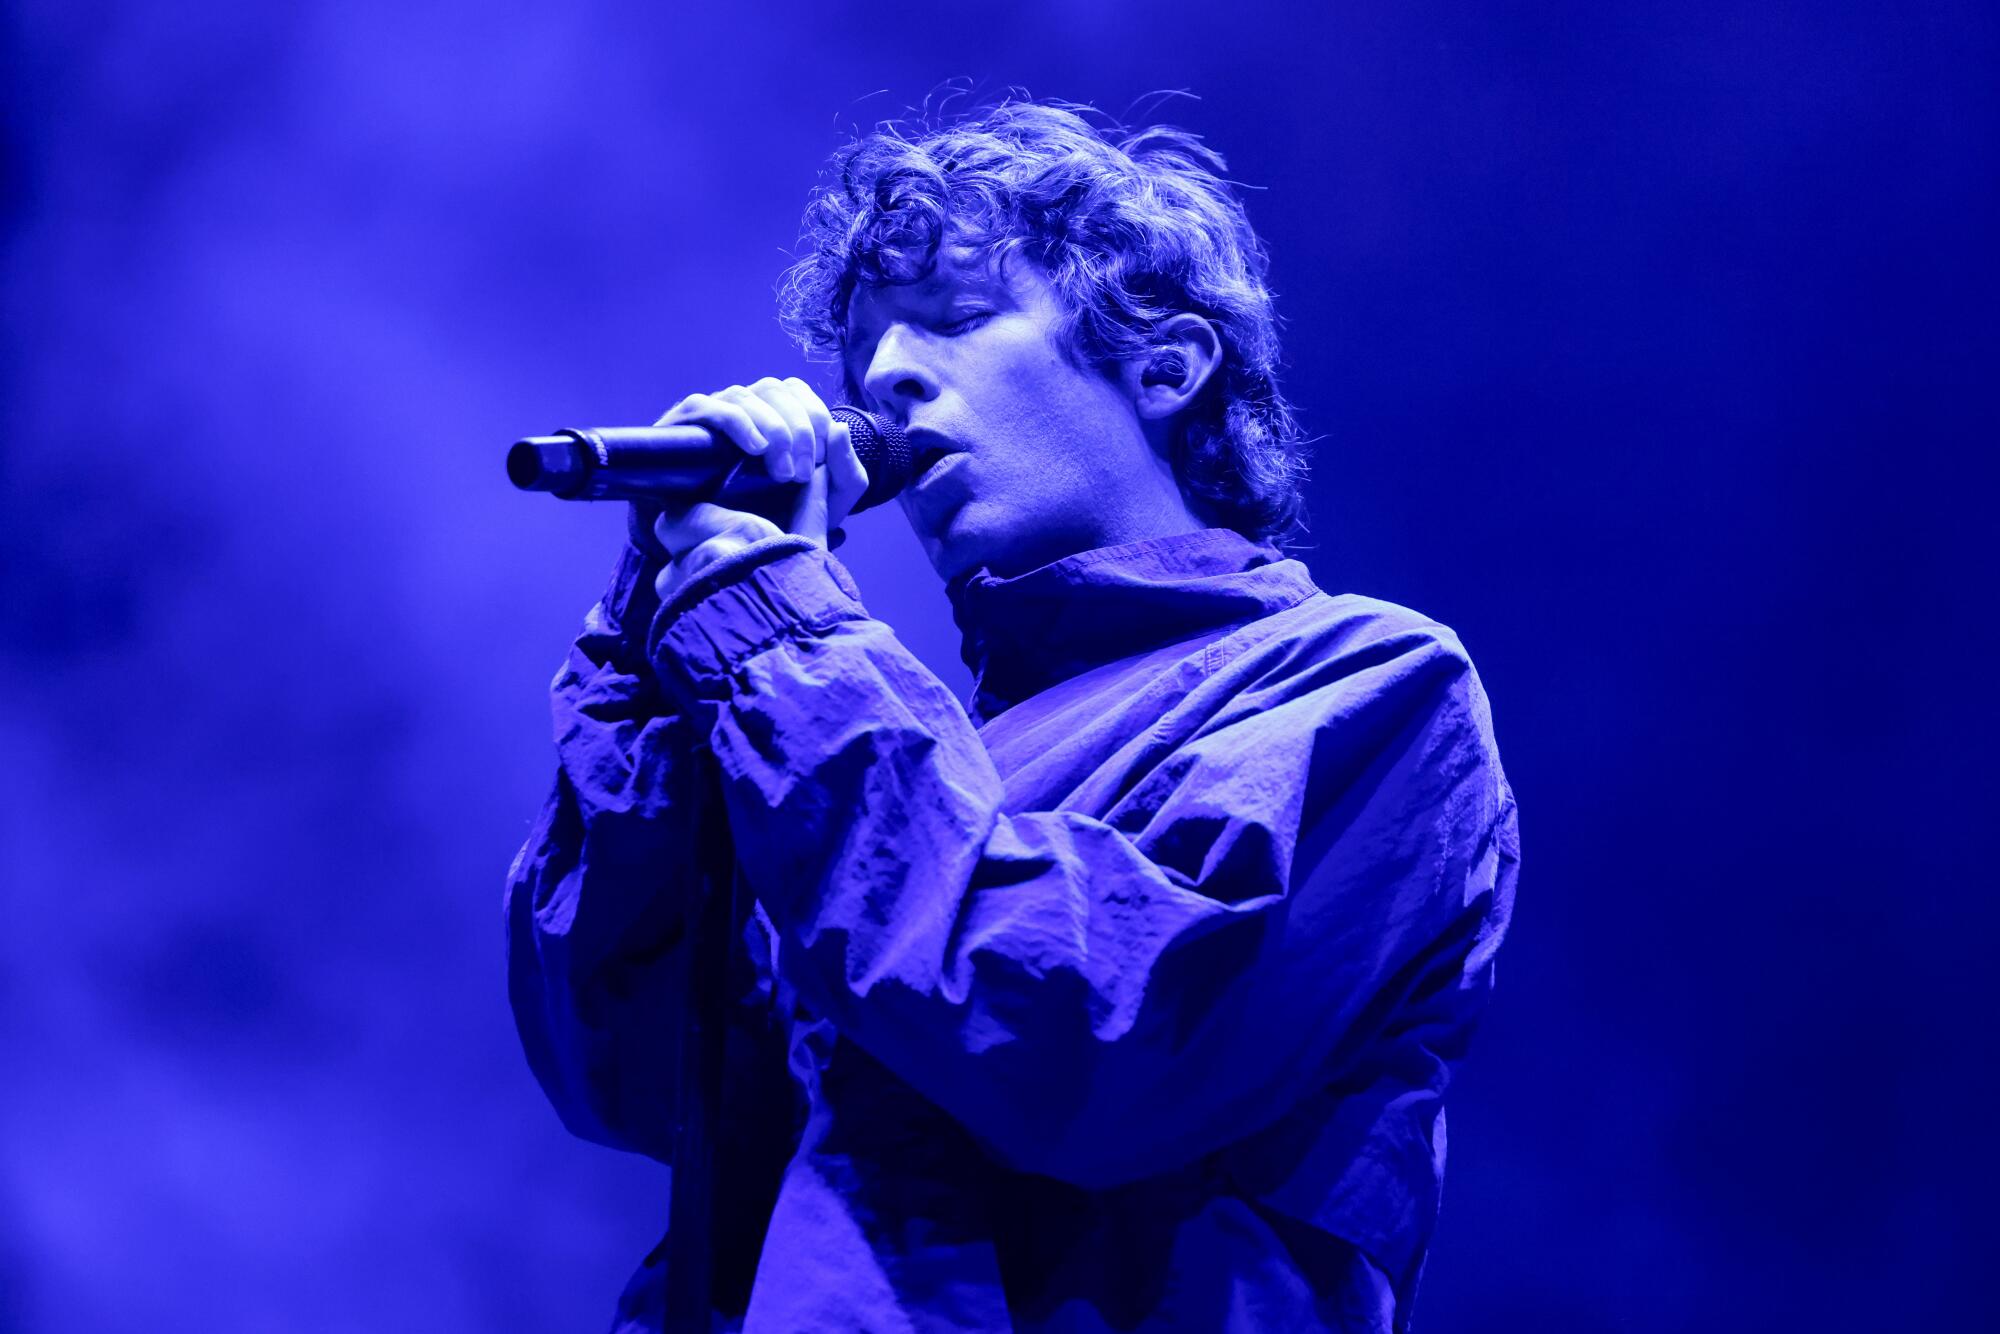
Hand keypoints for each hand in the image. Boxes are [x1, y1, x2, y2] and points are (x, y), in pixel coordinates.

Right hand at [641, 377, 869, 601]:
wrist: (727, 553)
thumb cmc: (778, 522)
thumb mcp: (825, 504)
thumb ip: (845, 471)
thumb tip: (839, 427)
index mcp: (775, 413)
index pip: (796, 391)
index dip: (814, 418)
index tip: (818, 462)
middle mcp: (743, 407)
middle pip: (773, 389)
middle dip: (796, 429)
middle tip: (800, 474)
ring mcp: (711, 414)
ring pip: (743, 395)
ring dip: (771, 429)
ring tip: (781, 472)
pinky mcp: (682, 427)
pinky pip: (706, 406)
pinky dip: (736, 422)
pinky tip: (755, 449)